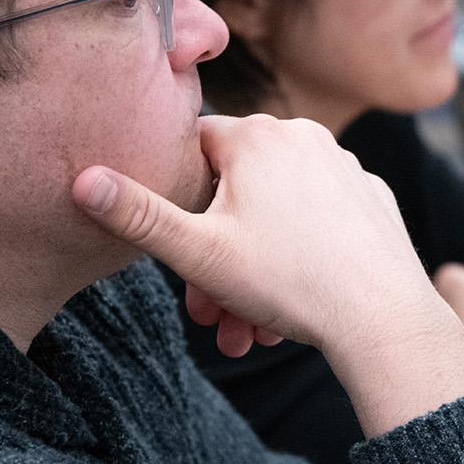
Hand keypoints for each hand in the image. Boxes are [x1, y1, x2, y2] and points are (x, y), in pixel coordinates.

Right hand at [71, 114, 463, 436]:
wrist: (382, 316)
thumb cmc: (289, 281)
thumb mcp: (198, 253)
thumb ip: (138, 215)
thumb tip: (80, 180)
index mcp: (255, 136)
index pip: (190, 149)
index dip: (176, 201)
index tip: (180, 249)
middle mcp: (302, 135)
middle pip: (234, 193)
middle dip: (215, 259)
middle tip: (209, 313)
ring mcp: (343, 165)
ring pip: (276, 215)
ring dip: (253, 272)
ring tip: (249, 328)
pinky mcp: (371, 197)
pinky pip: (318, 223)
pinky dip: (299, 259)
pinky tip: (294, 308)